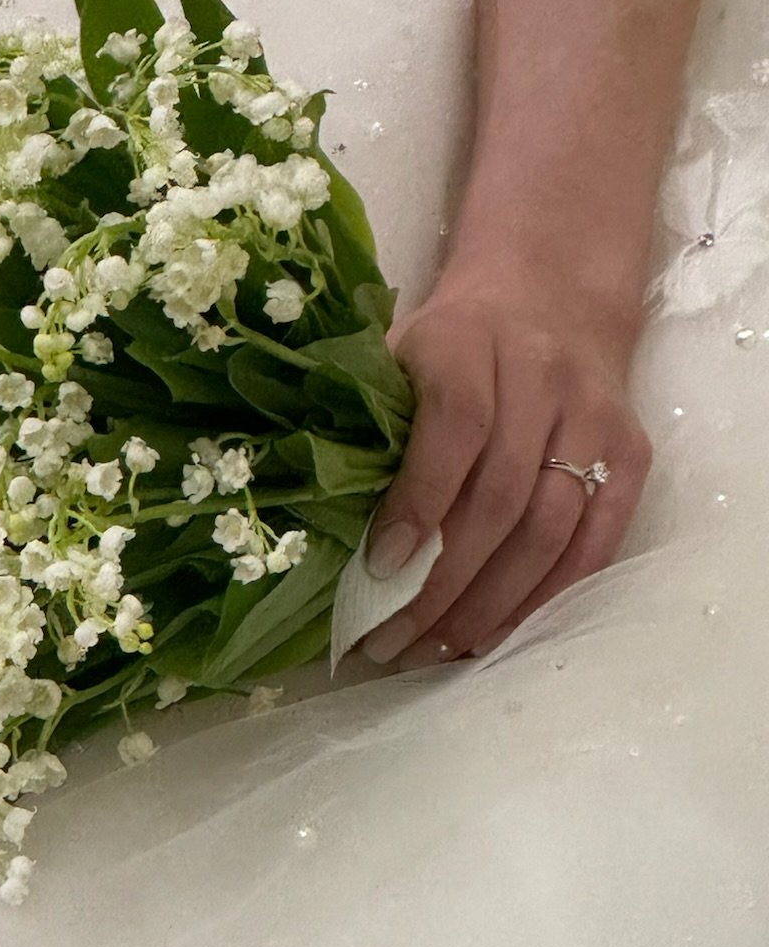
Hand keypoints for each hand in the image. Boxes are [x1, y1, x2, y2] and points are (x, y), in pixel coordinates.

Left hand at [357, 262, 652, 668]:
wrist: (546, 295)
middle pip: (501, 497)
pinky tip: (497, 633)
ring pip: (549, 529)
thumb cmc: (447, 344)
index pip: (455, 428)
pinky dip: (546, 598)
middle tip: (392, 641)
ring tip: (437, 651)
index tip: (379, 570)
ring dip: (491, 605)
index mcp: (468, 342)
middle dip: (443, 584)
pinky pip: (596, 542)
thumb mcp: (393, 355)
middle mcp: (543, 376)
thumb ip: (362, 423)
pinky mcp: (632, 453)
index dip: (419, 504)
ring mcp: (595, 417)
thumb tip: (315, 523)